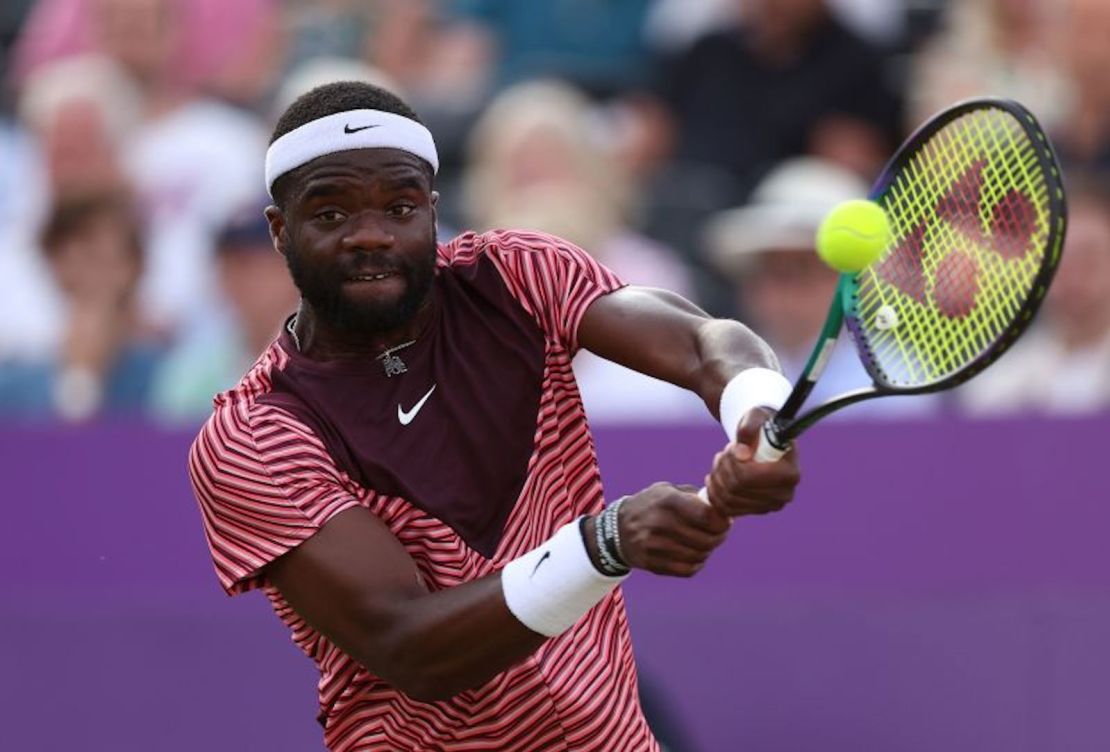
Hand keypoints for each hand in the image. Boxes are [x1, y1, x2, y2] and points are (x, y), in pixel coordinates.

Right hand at [613, 482, 731, 577]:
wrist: (616, 529)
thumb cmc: (650, 506)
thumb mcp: (667, 490)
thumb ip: (694, 496)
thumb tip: (722, 505)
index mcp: (666, 501)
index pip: (706, 516)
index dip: (722, 521)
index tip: (725, 520)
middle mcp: (659, 523)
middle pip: (706, 539)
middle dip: (719, 536)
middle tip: (719, 531)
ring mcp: (654, 546)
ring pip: (699, 555)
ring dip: (707, 550)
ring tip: (705, 541)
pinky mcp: (652, 564)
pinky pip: (687, 569)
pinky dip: (696, 563)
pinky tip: (694, 553)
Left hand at [705, 407, 800, 516]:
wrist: (764, 440)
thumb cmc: (762, 426)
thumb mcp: (755, 416)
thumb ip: (749, 426)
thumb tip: (741, 451)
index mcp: (790, 473)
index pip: (750, 476)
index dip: (734, 462)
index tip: (733, 447)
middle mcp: (784, 495)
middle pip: (737, 489)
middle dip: (724, 467)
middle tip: (725, 452)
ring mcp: (769, 506)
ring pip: (728, 499)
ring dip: (718, 477)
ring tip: (722, 460)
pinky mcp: (755, 511)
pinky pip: (725, 509)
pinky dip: (714, 492)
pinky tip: (716, 475)